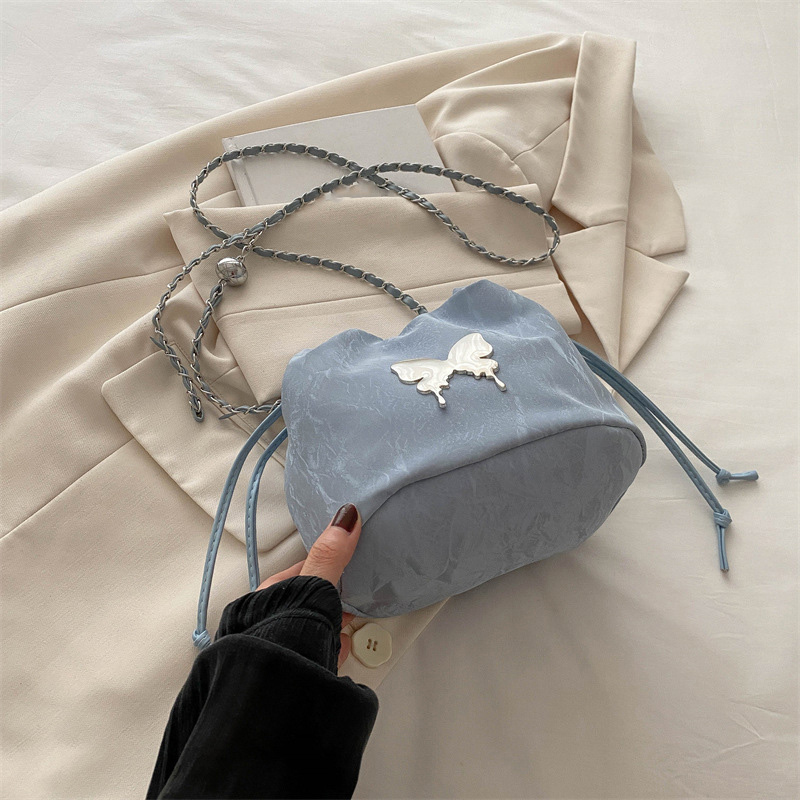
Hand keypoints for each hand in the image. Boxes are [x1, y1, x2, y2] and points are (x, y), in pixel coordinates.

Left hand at [256, 503, 361, 669]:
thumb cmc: (282, 641)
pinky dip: (330, 655)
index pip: (304, 571)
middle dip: (330, 604)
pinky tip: (335, 656)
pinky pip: (317, 656)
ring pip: (312, 631)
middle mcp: (267, 620)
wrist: (275, 694)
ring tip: (342, 631)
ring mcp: (279, 647)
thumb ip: (329, 556)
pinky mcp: (293, 671)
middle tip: (347, 603)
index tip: (348, 566)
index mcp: (268, 594)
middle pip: (308, 603)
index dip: (329, 568)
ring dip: (329, 631)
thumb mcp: (313, 589)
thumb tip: (345, 517)